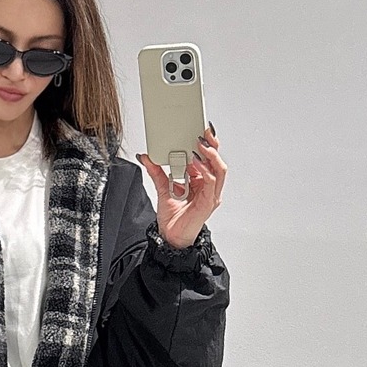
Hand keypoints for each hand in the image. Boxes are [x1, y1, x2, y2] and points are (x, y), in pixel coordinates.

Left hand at [135, 122, 225, 249]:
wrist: (170, 237)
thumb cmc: (172, 218)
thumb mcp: (162, 188)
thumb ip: (156, 172)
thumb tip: (147, 156)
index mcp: (200, 180)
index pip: (207, 157)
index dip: (206, 143)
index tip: (198, 129)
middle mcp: (208, 186)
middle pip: (216, 160)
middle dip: (212, 144)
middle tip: (203, 131)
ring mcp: (211, 194)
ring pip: (219, 168)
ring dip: (211, 155)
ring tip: (200, 144)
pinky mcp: (209, 202)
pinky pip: (211, 182)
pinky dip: (204, 170)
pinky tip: (196, 163)